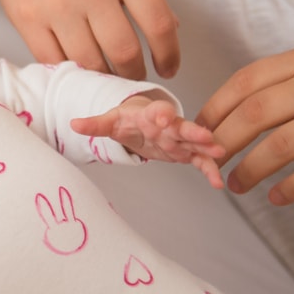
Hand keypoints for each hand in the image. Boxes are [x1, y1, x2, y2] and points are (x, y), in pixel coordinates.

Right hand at [0, 0, 178, 79]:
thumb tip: (169, 28)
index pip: (160, 25)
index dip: (169, 55)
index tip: (168, 69)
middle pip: (125, 53)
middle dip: (133, 74)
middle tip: (133, 78)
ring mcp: (58, 6)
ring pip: (89, 62)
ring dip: (101, 76)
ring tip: (104, 76)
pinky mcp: (27, 18)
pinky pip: (53, 60)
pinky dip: (67, 70)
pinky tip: (73, 66)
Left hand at [72, 96, 224, 188]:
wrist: (141, 122)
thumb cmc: (128, 119)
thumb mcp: (110, 121)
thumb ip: (94, 124)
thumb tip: (74, 124)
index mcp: (150, 114)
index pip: (157, 111)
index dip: (161, 113)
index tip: (164, 116)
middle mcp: (169, 125)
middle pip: (182, 126)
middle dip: (194, 131)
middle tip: (206, 136)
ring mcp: (179, 138)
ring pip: (196, 142)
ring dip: (207, 147)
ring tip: (219, 153)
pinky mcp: (185, 152)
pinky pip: (200, 161)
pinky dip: (209, 170)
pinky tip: (218, 182)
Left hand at [198, 44, 293, 204]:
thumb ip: (285, 81)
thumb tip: (230, 114)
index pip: (245, 81)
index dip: (215, 108)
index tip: (197, 130)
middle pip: (254, 114)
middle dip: (223, 142)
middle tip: (208, 162)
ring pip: (281, 145)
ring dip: (250, 169)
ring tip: (235, 185)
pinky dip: (292, 188)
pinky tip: (276, 198)